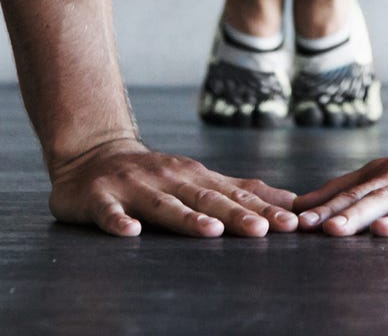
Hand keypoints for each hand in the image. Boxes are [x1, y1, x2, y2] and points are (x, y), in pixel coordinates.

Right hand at [47, 136, 301, 237]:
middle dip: (236, 215)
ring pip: (164, 206)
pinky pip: (109, 213)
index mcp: (197, 178)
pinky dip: (118, 221)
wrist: (94, 155)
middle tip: (263, 229)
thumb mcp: (200, 180)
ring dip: (187, 218)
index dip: (264, 211)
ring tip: (211, 231)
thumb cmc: (157, 176)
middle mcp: (171, 180)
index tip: (292, 225)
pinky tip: (129, 232)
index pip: (235, 197)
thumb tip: (294, 201)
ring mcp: (135, 188)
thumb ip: (242, 192)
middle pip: (207, 200)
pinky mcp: (101, 199)